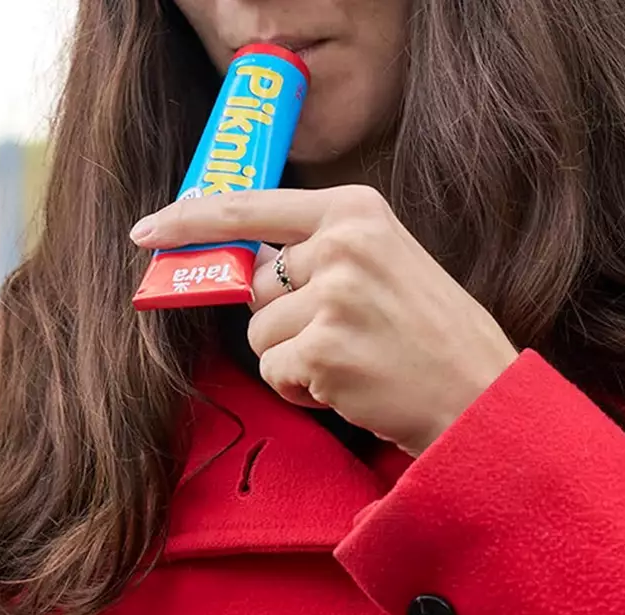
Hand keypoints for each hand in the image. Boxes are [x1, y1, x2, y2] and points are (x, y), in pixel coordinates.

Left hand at [131, 186, 520, 454]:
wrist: (480, 396)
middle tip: (344, 335)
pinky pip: (273, 373)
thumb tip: (238, 263)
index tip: (145, 231)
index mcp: (355, 209)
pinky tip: (348, 386)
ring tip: (352, 361)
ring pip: (258, 334)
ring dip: (292, 360)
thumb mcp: (380, 263)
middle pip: (252, 286)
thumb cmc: (426, 334)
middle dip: (281, 321)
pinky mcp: (323, 348)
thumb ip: (316, 252)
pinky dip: (300, 390)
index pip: (249, 208)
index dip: (189, 221)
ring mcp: (333, 295)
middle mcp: (342, 243)